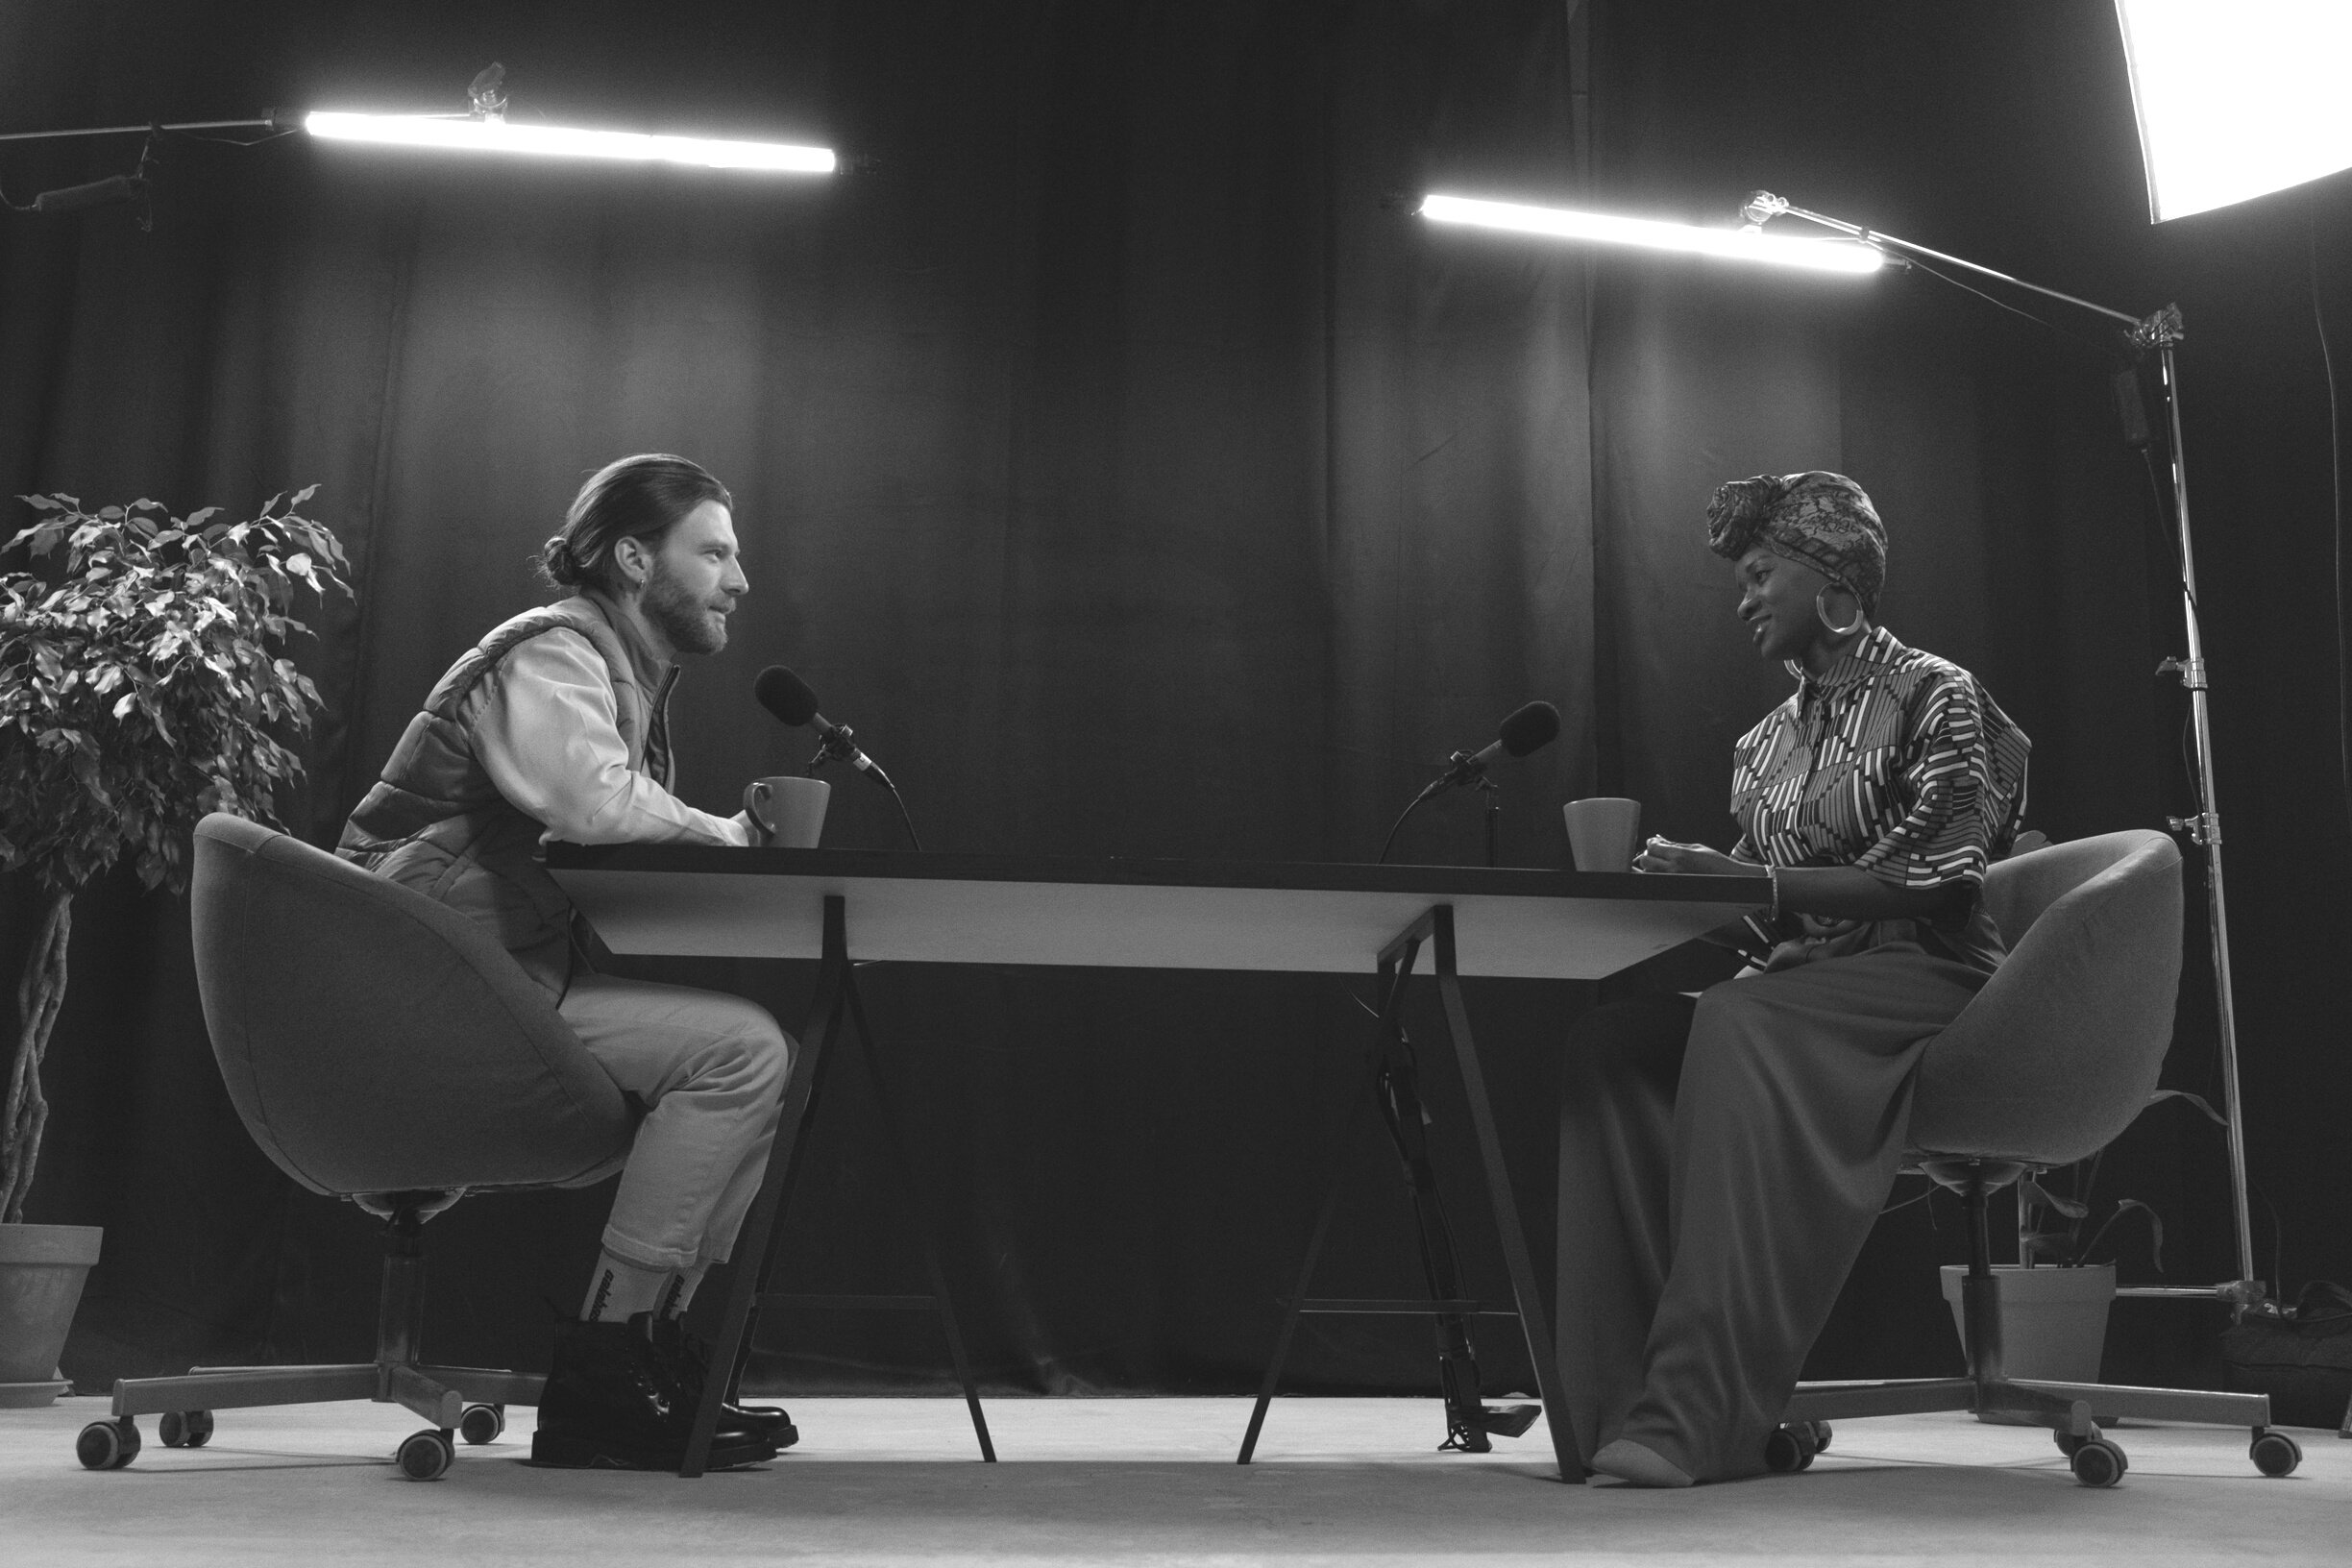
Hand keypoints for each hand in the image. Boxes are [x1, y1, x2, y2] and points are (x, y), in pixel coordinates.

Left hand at [1633, 836, 1765, 877]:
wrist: (1729, 879)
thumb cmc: (1715, 862)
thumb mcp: (1696, 848)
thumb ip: (1675, 845)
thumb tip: (1659, 840)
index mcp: (1679, 856)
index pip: (1652, 848)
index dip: (1652, 843)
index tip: (1655, 842)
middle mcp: (1673, 870)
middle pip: (1645, 861)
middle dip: (1648, 855)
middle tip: (1657, 853)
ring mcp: (1673, 882)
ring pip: (1648, 873)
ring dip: (1651, 866)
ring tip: (1662, 863)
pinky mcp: (1674, 890)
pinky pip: (1657, 882)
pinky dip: (1657, 876)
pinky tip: (1666, 872)